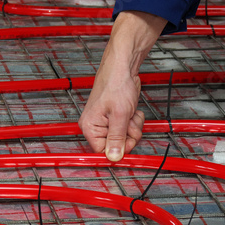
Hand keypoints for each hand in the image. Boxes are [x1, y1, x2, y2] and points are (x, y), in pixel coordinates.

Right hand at [79, 11, 166, 161]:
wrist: (124, 67)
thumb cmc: (116, 83)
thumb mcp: (120, 115)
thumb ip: (117, 138)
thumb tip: (113, 158)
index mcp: (90, 127)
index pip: (103, 152)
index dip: (118, 148)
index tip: (126, 140)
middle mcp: (96, 126)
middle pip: (116, 146)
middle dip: (128, 135)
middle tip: (129, 121)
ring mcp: (107, 122)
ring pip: (125, 137)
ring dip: (133, 127)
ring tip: (130, 113)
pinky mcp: (117, 117)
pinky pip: (129, 129)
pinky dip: (134, 121)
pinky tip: (132, 110)